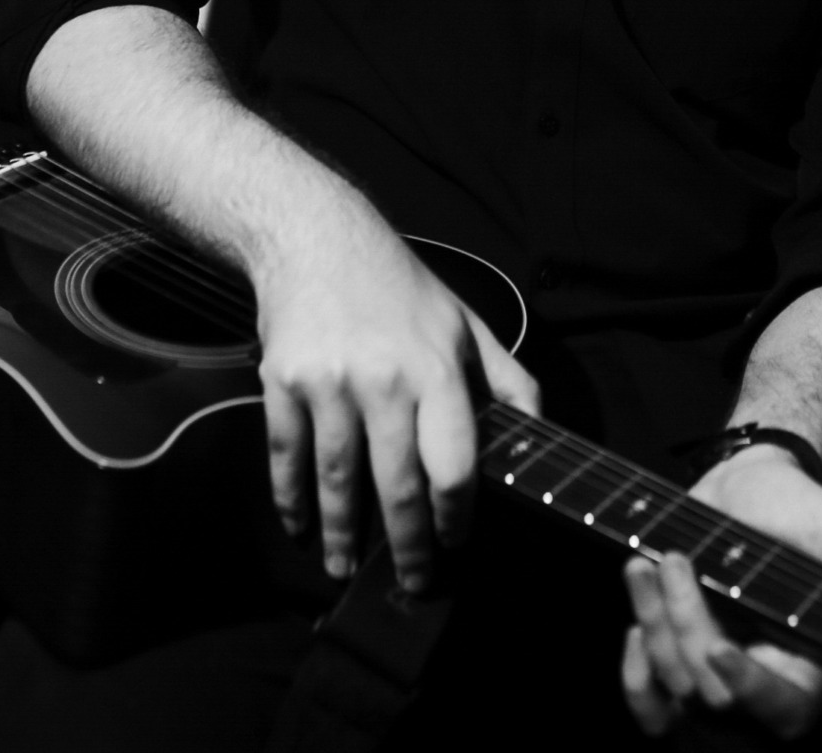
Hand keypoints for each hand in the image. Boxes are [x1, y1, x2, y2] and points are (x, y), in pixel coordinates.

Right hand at [254, 190, 538, 590]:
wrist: (319, 238)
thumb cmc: (401, 288)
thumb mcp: (465, 323)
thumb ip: (506, 380)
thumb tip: (539, 434)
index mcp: (437, 368)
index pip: (455, 462)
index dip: (457, 514)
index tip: (458, 543)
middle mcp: (385, 379)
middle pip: (397, 484)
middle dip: (408, 547)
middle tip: (414, 584)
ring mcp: (330, 382)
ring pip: (338, 480)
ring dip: (342, 534)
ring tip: (346, 569)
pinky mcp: (283, 382)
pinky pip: (287, 456)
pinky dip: (291, 499)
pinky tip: (300, 528)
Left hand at [621, 445, 821, 738]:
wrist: (751, 489)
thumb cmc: (807, 515)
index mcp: (808, 670)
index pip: (780, 710)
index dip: (747, 688)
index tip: (720, 647)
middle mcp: (759, 686)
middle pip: (710, 693)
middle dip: (686, 627)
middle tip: (677, 560)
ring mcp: (713, 676)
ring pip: (673, 684)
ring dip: (653, 620)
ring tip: (653, 561)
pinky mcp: (677, 661)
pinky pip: (647, 700)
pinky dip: (633, 669)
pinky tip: (637, 615)